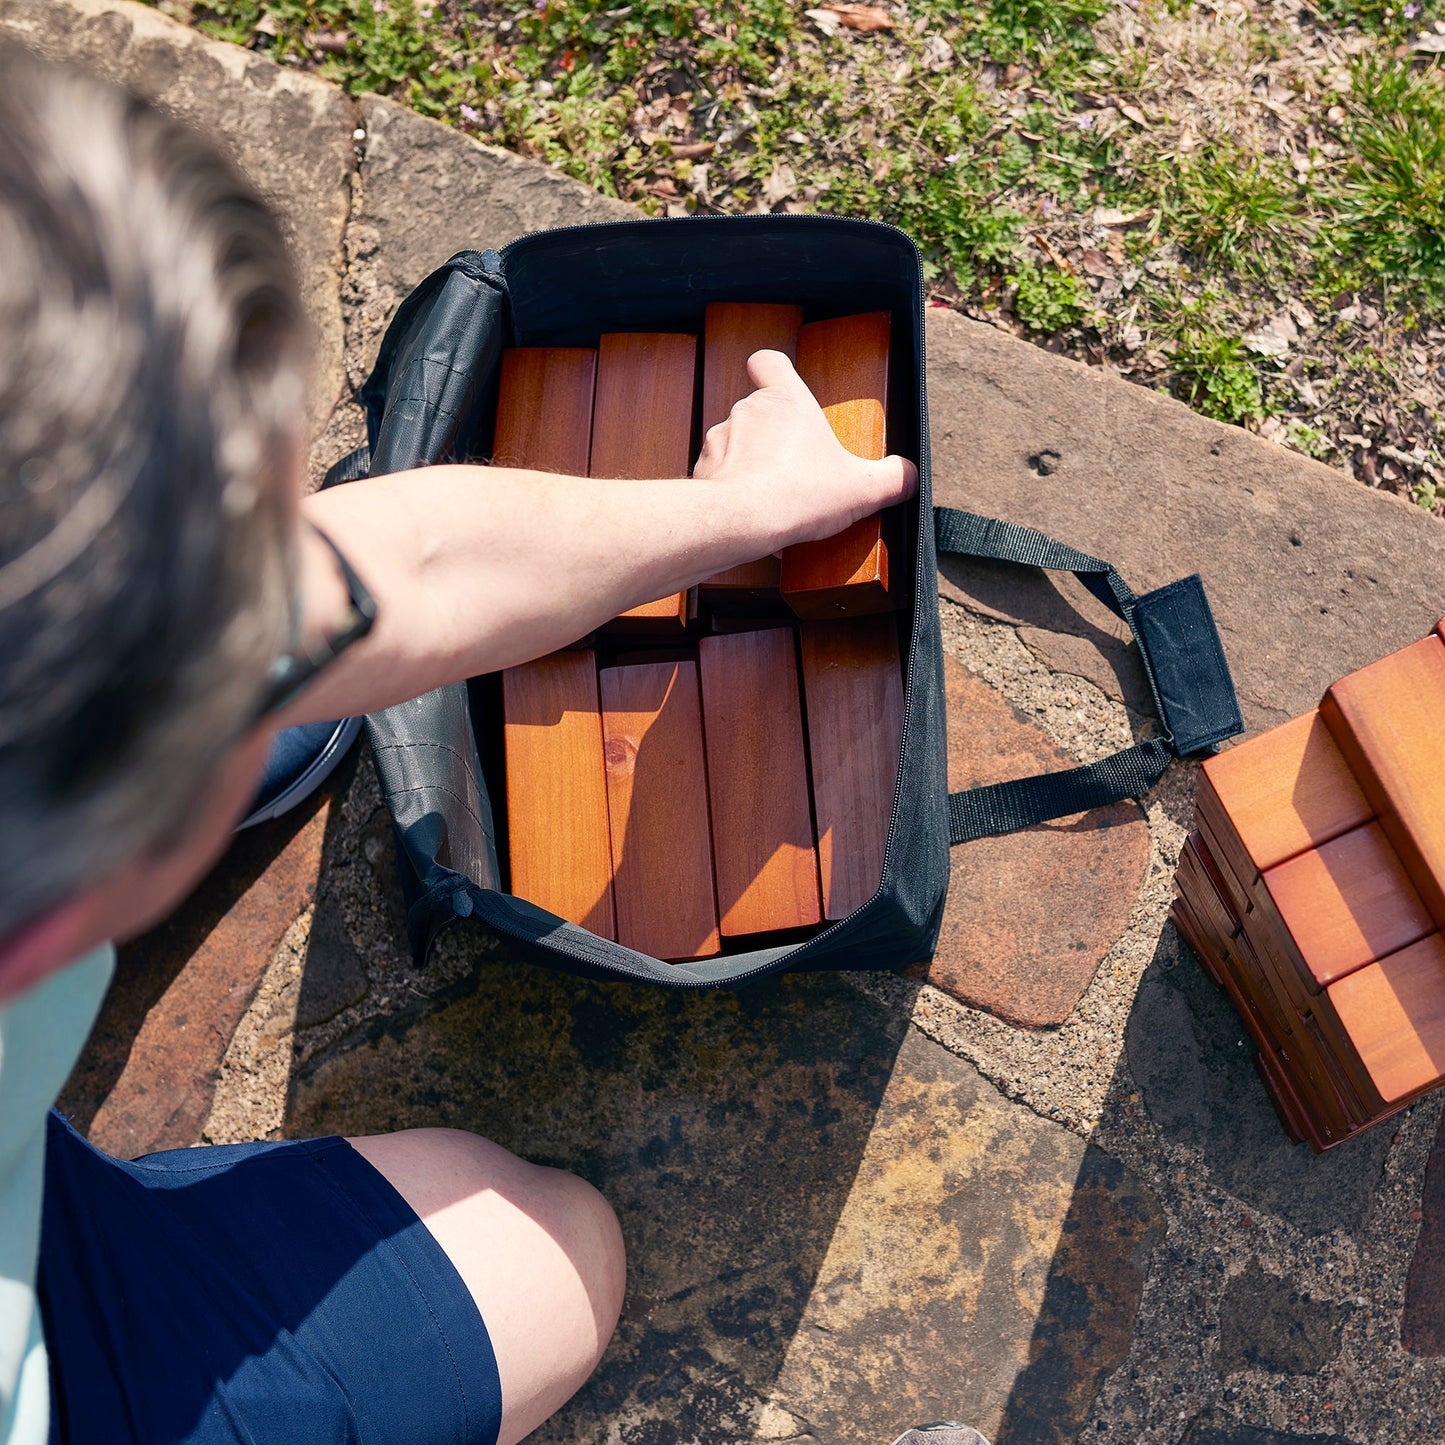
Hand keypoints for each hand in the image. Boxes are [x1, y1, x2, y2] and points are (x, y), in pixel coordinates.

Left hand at [692, 349, 917, 549]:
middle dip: (774, 437)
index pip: (770, 361)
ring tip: (772, 496)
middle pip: (759, 410)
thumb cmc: (799, 494)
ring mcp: (719, 438)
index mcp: (786, 400)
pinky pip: (719, 475)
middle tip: (795, 468)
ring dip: (751, 464)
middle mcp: (748, 410)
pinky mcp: (702, 469)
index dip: (775, 370)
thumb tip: (909, 477)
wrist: (740, 521)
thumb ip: (892, 479)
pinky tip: (750, 514)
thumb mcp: (862, 488)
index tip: (784, 388)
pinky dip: (732, 489)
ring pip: (737, 444)